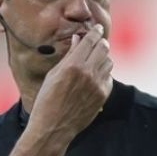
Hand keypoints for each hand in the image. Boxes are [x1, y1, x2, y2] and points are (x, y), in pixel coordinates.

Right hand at [28, 23, 113, 142]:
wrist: (54, 127)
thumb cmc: (47, 99)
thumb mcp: (53, 74)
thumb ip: (69, 55)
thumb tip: (78, 39)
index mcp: (73, 65)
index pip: (90, 40)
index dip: (95, 31)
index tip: (98, 28)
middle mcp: (88, 73)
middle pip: (103, 48)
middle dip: (101, 42)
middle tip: (98, 42)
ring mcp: (98, 84)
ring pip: (109, 62)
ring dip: (103, 58)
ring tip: (94, 60)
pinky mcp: (103, 95)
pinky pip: (109, 77)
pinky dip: (104, 74)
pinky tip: (94, 77)